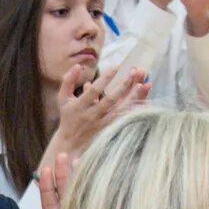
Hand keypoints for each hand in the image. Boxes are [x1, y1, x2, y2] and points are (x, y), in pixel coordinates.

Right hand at [38, 63, 145, 179]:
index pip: (94, 91)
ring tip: (144, 85)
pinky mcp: (109, 131)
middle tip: (133, 74)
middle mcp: (91, 116)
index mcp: (79, 106)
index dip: (105, 79)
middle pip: (109, 101)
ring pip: (119, 111)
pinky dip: (135, 112)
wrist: (69, 143)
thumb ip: (68, 80)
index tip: (116, 66)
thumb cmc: (67, 117)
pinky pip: (124, 120)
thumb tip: (79, 65)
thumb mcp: (62, 98)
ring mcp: (101, 125)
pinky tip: (146, 103)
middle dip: (122, 87)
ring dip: (132, 99)